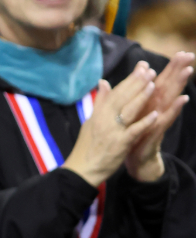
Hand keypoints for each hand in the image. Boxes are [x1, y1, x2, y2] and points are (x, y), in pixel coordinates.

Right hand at [63, 61, 159, 187]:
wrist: (82, 169)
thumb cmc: (86, 146)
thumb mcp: (91, 121)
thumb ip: (100, 102)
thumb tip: (103, 82)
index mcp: (99, 113)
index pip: (116, 92)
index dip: (129, 79)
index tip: (141, 68)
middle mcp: (105, 119)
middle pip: (122, 98)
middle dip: (137, 83)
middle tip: (149, 70)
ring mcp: (112, 131)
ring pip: (128, 110)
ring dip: (141, 97)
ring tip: (152, 85)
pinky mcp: (119, 144)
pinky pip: (133, 131)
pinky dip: (144, 122)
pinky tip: (155, 114)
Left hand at [125, 51, 192, 181]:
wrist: (136, 157)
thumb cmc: (136, 131)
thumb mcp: (134, 109)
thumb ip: (138, 92)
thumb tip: (142, 72)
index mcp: (151, 101)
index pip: (163, 80)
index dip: (171, 67)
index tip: (181, 52)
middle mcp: (159, 108)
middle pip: (170, 86)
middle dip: (179, 70)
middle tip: (190, 55)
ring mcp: (160, 118)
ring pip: (171, 98)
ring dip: (180, 85)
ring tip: (188, 71)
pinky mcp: (158, 130)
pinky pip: (167, 118)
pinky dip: (175, 109)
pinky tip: (182, 99)